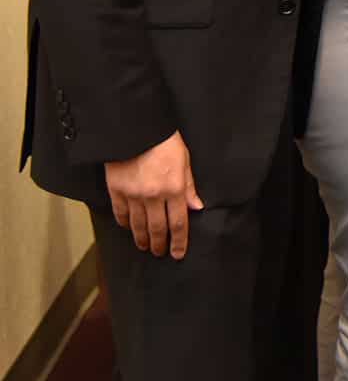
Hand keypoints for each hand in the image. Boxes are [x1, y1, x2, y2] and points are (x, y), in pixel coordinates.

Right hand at [105, 131, 202, 258]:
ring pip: (138, 226)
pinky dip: (125, 224)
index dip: (178, 242)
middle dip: (160, 244)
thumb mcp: (184, 160)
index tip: (177, 253)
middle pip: (157, 229)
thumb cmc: (163, 140)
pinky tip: (129, 228)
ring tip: (145, 246)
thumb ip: (189, 186)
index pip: (178, 223)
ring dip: (142, 239)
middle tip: (160, 252)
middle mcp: (154, 195)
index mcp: (174, 188)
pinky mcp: (116, 190)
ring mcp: (133, 194)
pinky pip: (121, 214)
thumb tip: (196, 207)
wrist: (136, 127)